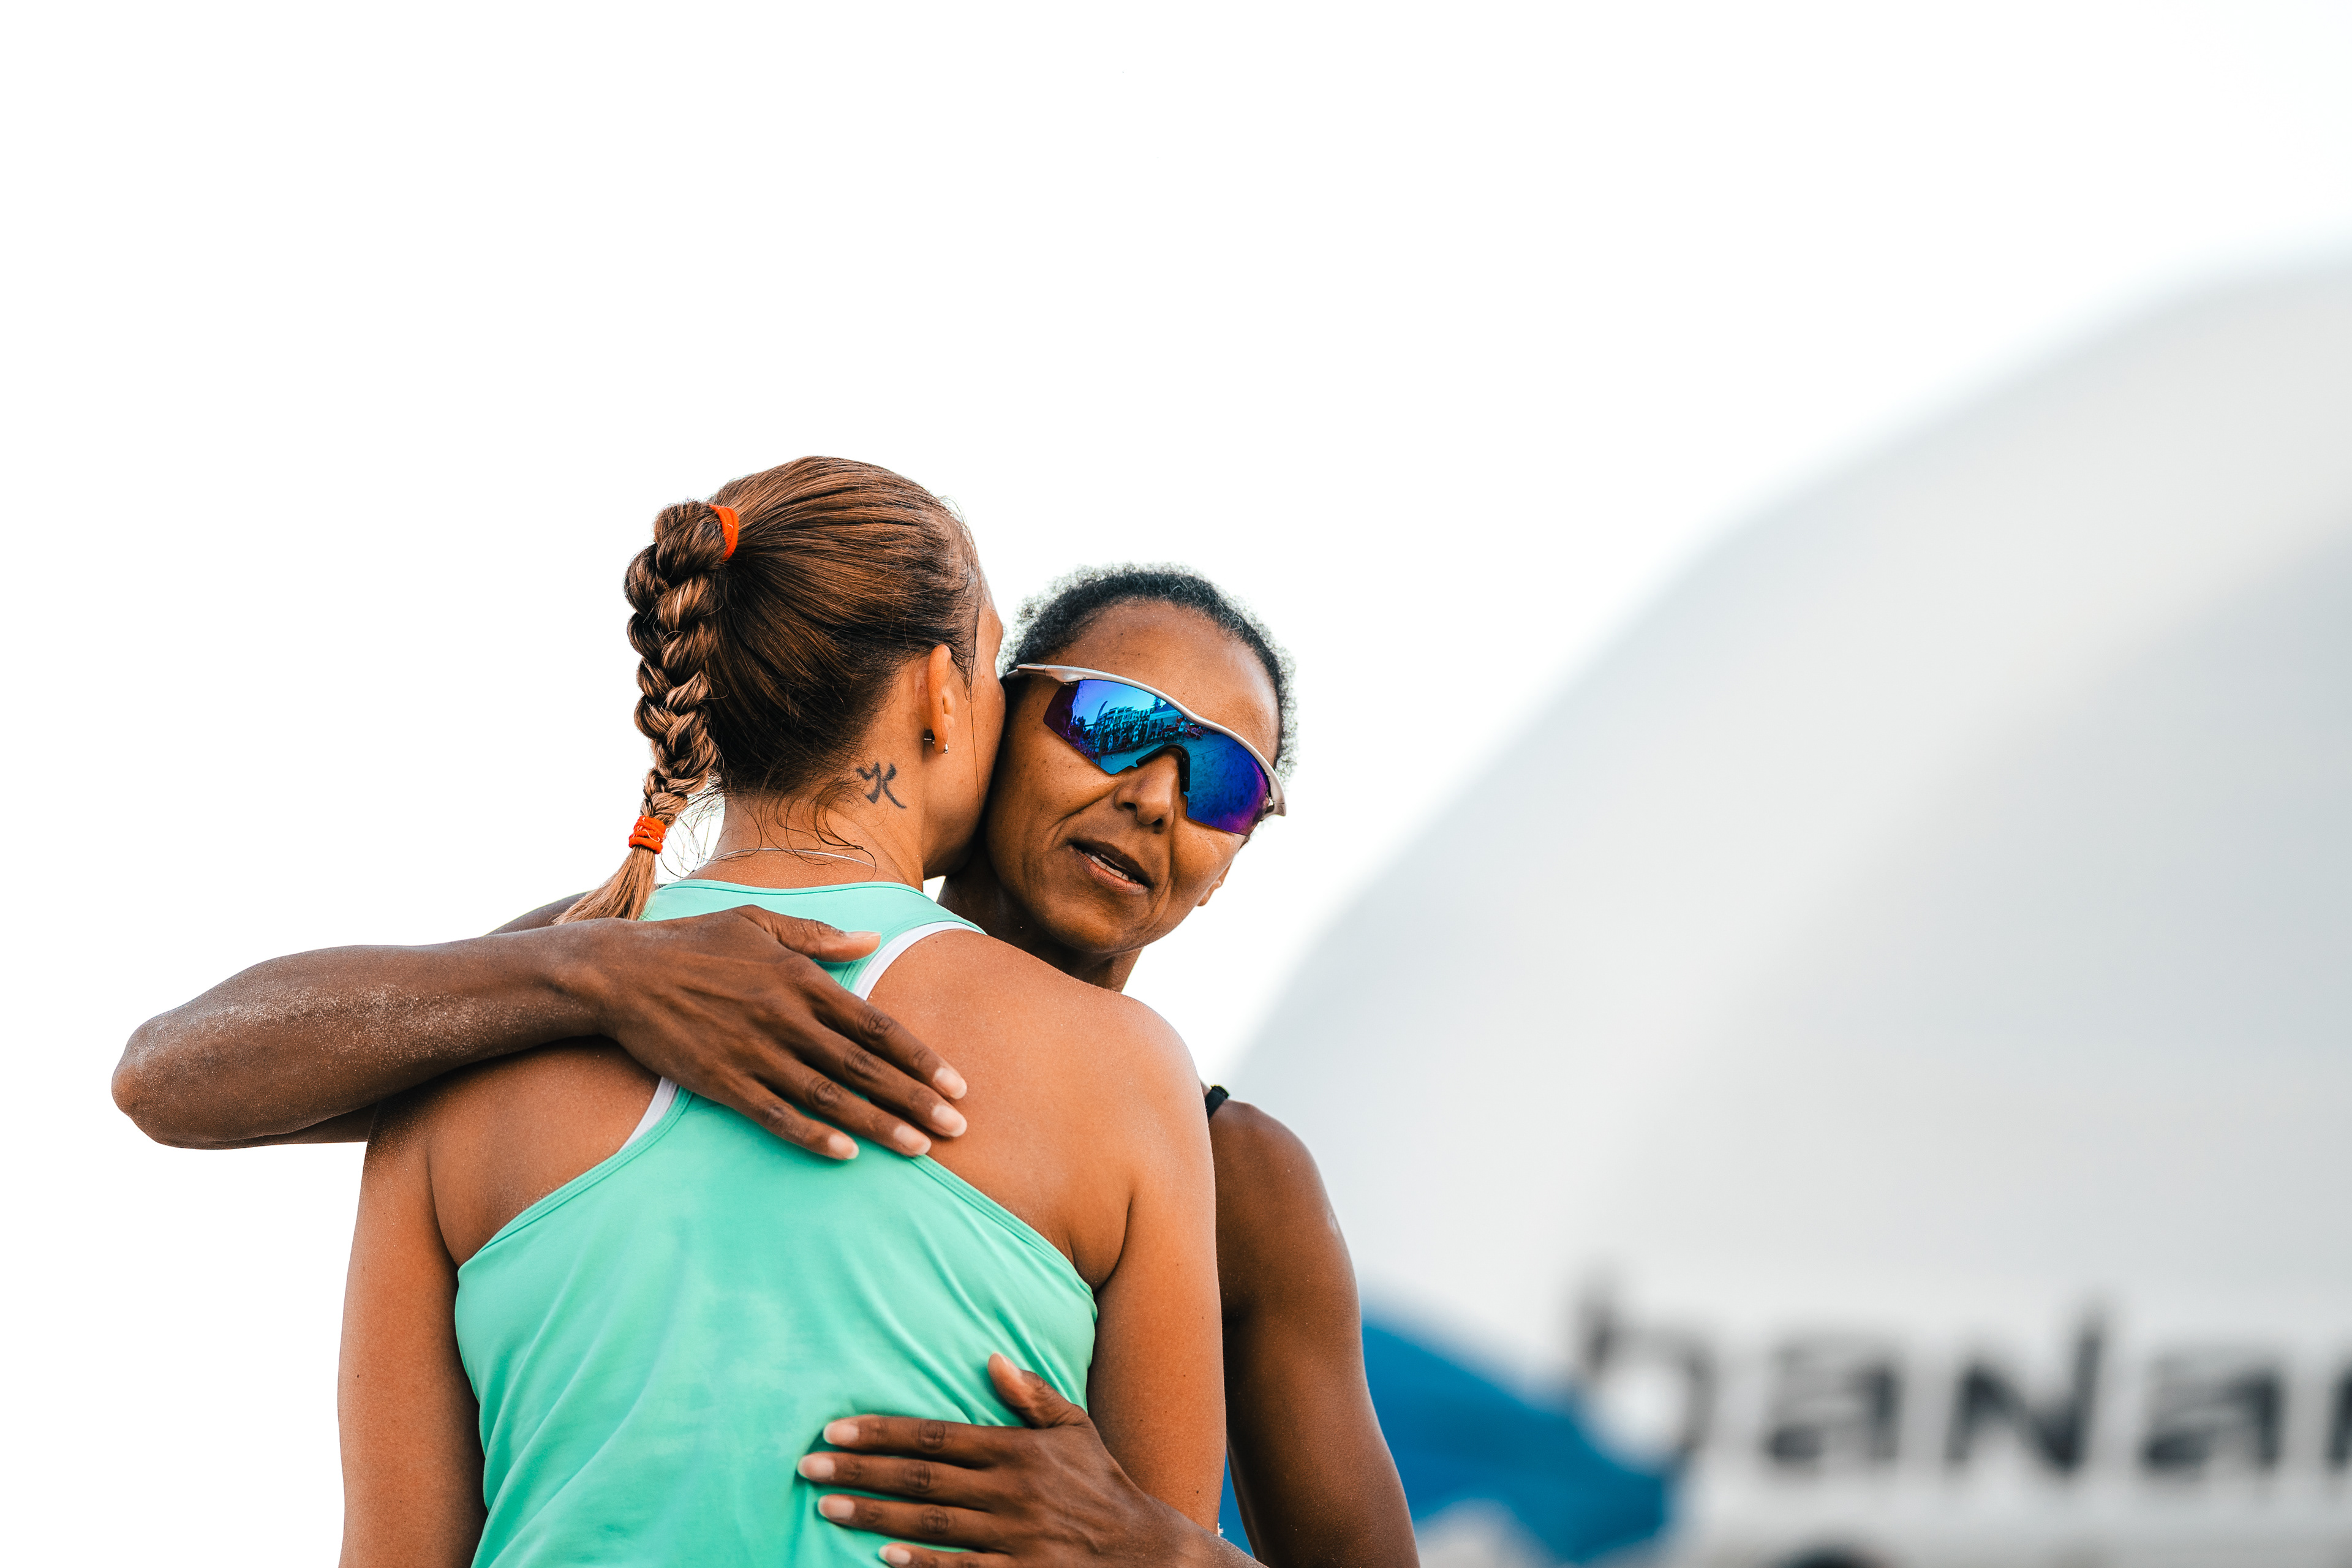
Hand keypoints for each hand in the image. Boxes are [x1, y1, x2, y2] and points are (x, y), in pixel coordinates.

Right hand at [577, 905, 969, 1159]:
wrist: (622, 973)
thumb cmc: (695, 943)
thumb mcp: (759, 922)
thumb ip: (819, 936)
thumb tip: (871, 939)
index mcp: (801, 978)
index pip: (876, 1024)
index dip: (920, 1057)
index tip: (957, 1083)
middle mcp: (785, 1017)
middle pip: (864, 1065)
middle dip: (915, 1099)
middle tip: (958, 1127)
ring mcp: (754, 1052)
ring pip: (829, 1095)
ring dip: (877, 1124)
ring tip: (920, 1148)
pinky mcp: (722, 1081)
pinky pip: (775, 1114)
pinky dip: (812, 1134)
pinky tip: (846, 1153)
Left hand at [799, 1355, 1212, 1567]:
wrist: (1144, 1550)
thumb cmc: (1101, 1483)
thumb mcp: (1075, 1428)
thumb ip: (1031, 1394)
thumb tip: (990, 1358)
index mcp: (1015, 1449)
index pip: (934, 1436)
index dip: (881, 1432)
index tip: (834, 1430)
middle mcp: (1008, 1490)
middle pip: (919, 1479)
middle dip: (859, 1473)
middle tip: (809, 1468)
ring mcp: (1011, 1536)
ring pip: (928, 1524)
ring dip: (872, 1517)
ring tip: (826, 1508)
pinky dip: (920, 1565)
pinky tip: (882, 1558)